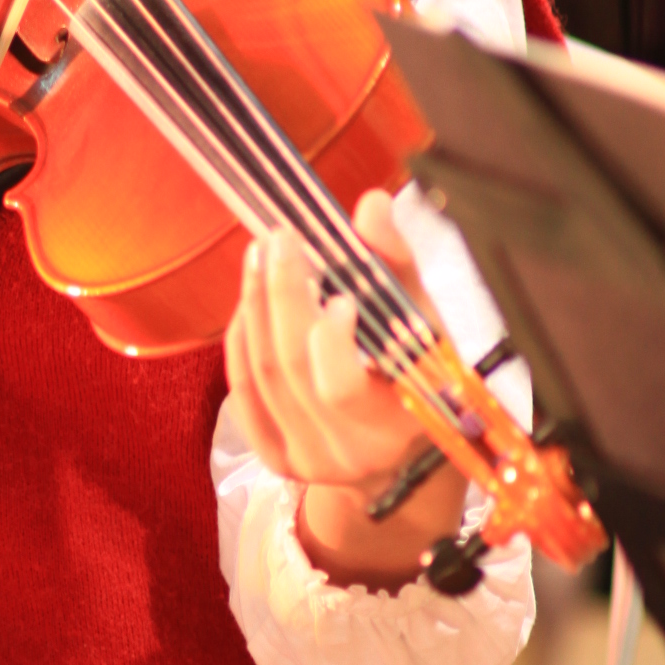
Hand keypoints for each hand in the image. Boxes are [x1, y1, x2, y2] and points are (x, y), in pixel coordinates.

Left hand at [223, 189, 465, 589]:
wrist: (397, 455)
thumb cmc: (417, 376)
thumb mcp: (423, 323)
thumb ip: (397, 265)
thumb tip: (371, 204)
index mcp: (396, 425)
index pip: (341, 386)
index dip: (329, 338)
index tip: (338, 292)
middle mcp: (347, 453)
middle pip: (292, 369)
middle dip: (280, 295)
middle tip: (278, 239)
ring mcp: (305, 460)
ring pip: (262, 375)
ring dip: (255, 307)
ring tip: (260, 257)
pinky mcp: (276, 460)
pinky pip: (244, 392)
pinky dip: (242, 341)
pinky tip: (249, 302)